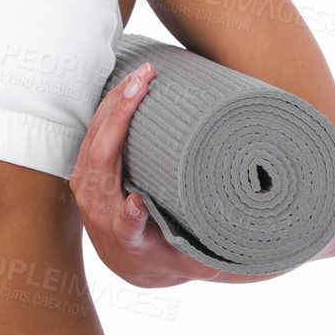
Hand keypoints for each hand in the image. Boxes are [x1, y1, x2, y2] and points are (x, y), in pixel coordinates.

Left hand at [68, 62, 219, 287]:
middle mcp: (99, 209)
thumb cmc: (164, 255)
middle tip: (144, 82)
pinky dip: (109, 106)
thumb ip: (205, 249)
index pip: (125, 227)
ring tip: (140, 74)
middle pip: (102, 159)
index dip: (130, 216)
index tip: (138, 204)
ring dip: (115, 101)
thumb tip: (250, 253)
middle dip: (120, 116)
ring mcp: (86, 186)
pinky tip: (125, 83)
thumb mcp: (186, 257)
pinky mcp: (84, 169)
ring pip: (94, 137)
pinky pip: (93, 132)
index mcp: (126, 238)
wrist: (127, 260)